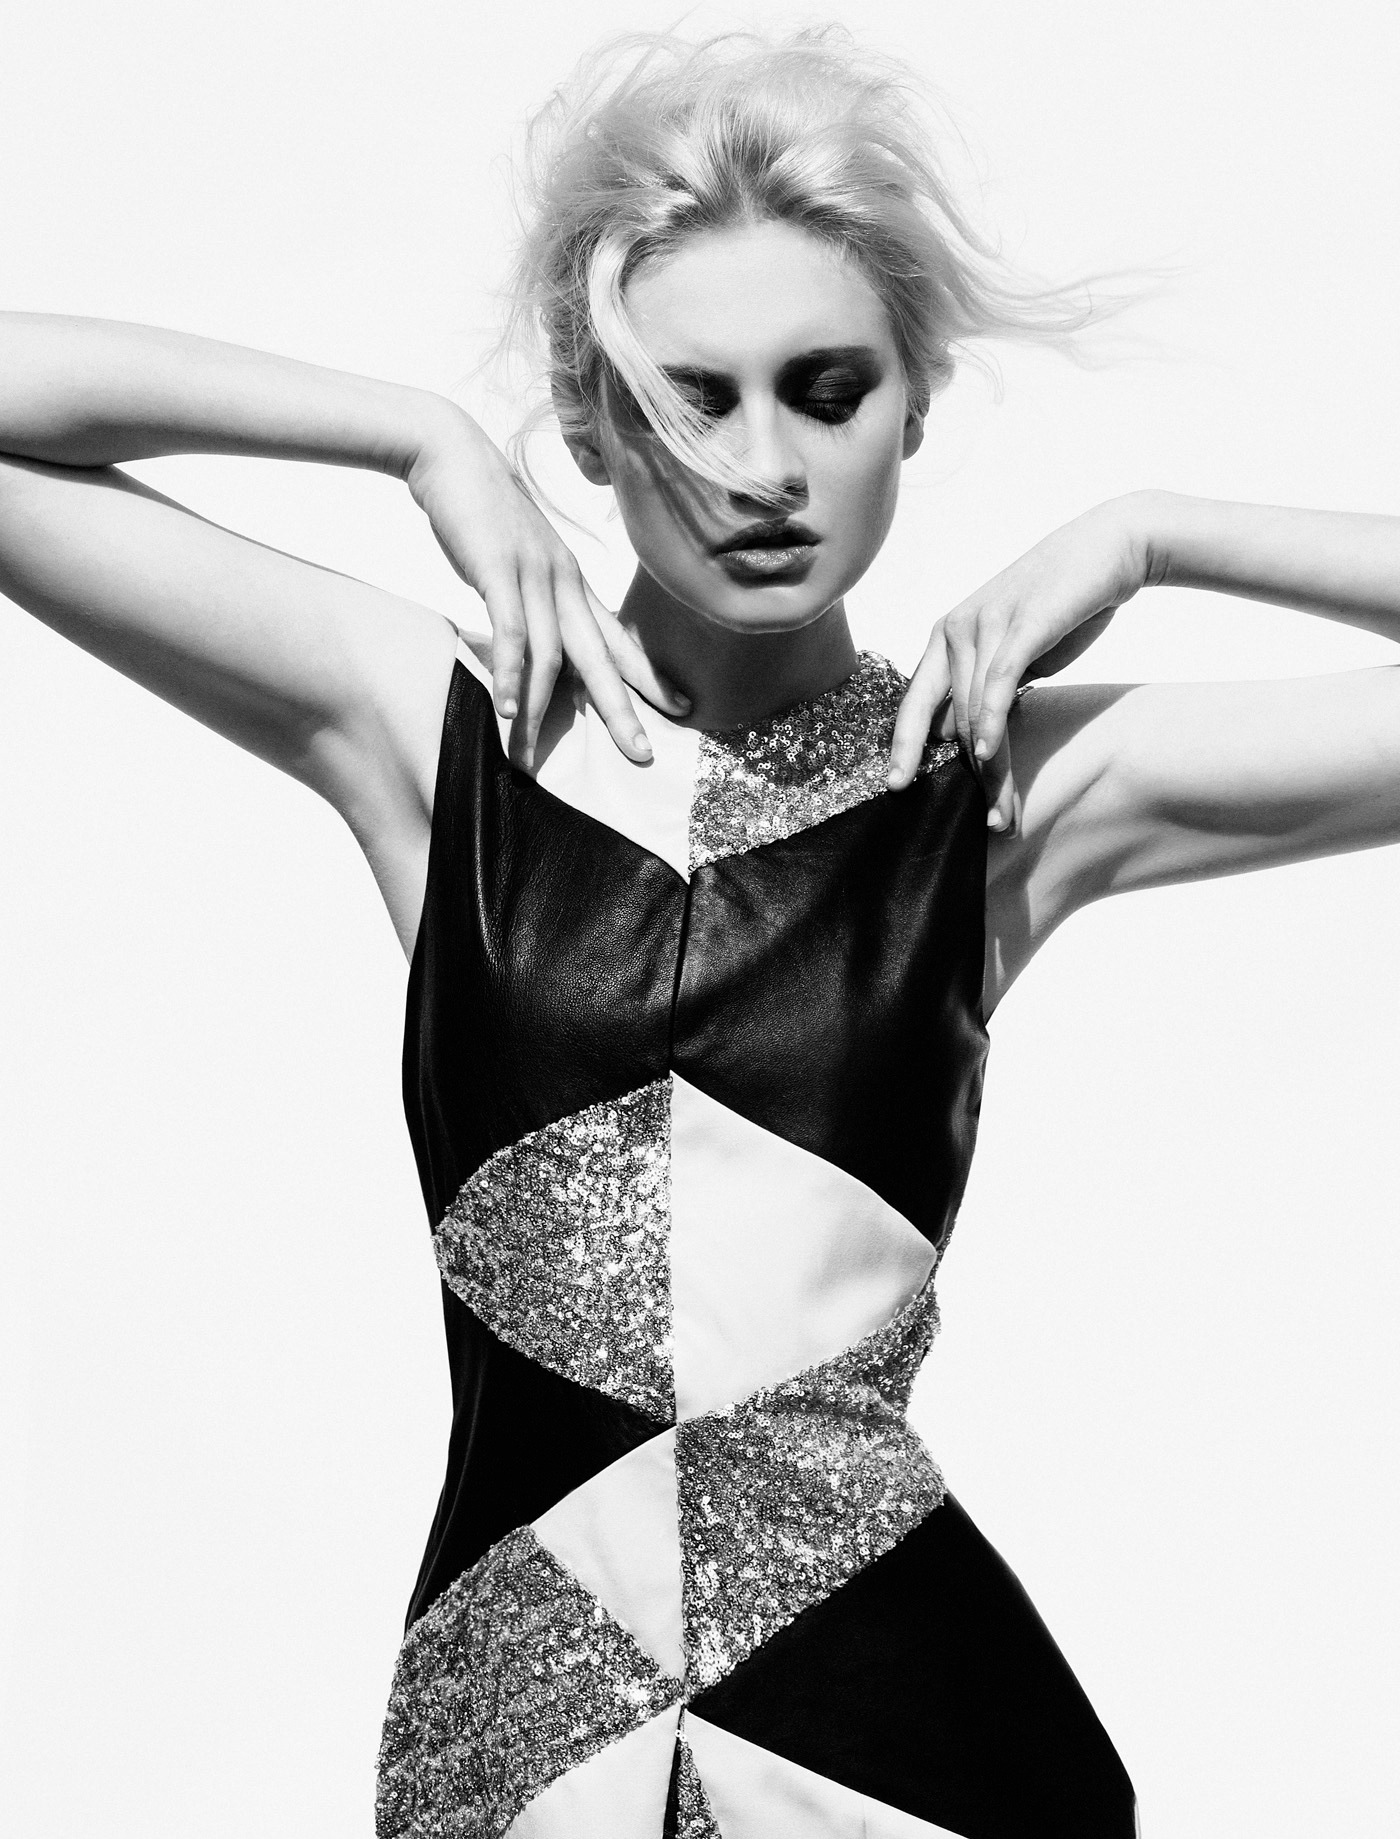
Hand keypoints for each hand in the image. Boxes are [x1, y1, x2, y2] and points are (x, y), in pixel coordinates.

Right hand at [405, 406, 687, 765]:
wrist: (451, 452)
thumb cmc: (483, 511)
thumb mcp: (519, 559)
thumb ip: (532, 600)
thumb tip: (532, 639)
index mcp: (573, 581)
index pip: (619, 638)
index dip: (650, 676)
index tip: (682, 709)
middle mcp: (565, 581)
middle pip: (601, 656)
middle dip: (623, 709)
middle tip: (643, 753)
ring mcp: (534, 575)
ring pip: (553, 655)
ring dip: (540, 710)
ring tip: (530, 757)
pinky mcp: (498, 570)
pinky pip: (510, 631)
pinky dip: (509, 673)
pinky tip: (507, 708)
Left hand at [888, 495, 1149, 829]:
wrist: (1108, 549)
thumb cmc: (1062, 606)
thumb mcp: (1014, 651)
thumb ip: (986, 687)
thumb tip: (962, 737)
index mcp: (945, 637)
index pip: (914, 703)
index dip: (902, 747)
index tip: (894, 787)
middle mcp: (953, 630)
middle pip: (946, 719)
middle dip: (965, 777)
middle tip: (987, 821)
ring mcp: (984, 624)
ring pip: (973, 713)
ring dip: (992, 769)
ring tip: (1003, 810)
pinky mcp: (1020, 624)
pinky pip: (997, 684)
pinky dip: (991, 722)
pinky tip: (990, 756)